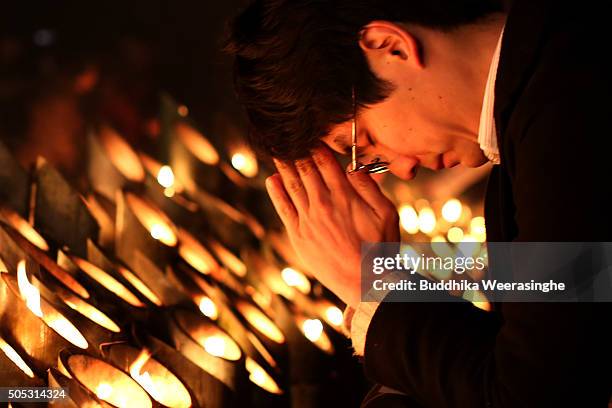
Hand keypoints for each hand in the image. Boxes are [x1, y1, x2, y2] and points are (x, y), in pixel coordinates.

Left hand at [266, 145, 399, 308]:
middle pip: (305, 169)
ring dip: (283, 166)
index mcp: (344, 196)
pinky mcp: (299, 236)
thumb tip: (354, 166)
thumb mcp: (386, 214)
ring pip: (292, 185)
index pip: (325, 162)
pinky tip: (272, 179)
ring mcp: (308, 220)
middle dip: (296, 150)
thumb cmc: (381, 248)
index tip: (310, 134)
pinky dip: (276, 192)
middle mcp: (323, 204)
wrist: (366, 284)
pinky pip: (283, 209)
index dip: (316, 145)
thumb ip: (369, 188)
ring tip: (276, 150)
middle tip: (287, 136)